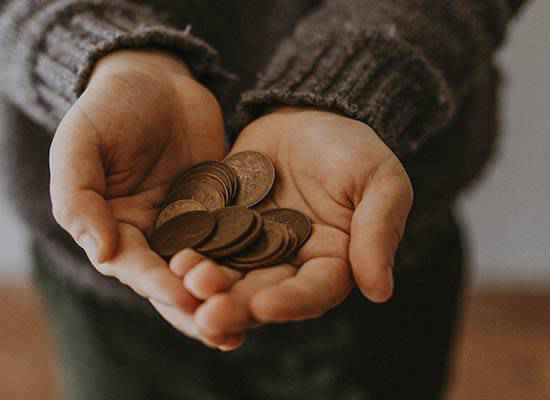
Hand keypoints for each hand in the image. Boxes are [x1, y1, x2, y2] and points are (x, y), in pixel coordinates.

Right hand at [49, 50, 226, 331]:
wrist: (154, 77)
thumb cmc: (107, 107)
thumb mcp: (80, 144)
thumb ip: (79, 197)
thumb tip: (103, 254)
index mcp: (112, 230)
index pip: (134, 266)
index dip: (157, 283)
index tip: (183, 297)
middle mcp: (150, 238)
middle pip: (173, 283)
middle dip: (196, 308)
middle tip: (223, 331)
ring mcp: (189, 228)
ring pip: (208, 272)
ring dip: (226, 297)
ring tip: (250, 322)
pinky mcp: (222, 212)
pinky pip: (236, 241)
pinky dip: (251, 263)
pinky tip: (275, 282)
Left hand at [177, 107, 412, 345]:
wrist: (305, 113)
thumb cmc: (352, 148)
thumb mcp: (379, 180)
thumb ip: (378, 230)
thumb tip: (380, 291)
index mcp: (331, 263)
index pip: (313, 292)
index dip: (290, 303)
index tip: (264, 306)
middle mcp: (287, 266)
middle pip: (262, 294)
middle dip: (236, 306)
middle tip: (208, 316)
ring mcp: (249, 249)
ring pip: (227, 276)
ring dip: (206, 286)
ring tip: (185, 284)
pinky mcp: (218, 227)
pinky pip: (201, 244)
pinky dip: (188, 253)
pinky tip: (170, 258)